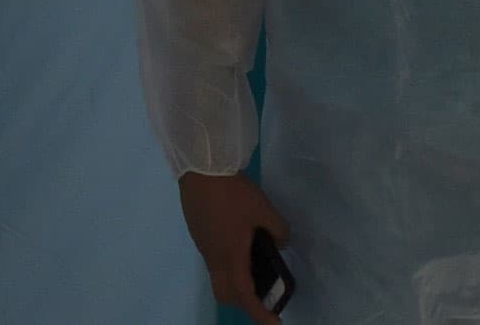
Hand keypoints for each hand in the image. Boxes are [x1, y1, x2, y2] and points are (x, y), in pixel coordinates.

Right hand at [178, 172, 291, 323]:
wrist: (202, 170)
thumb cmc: (234, 194)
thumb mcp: (265, 210)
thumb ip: (279, 231)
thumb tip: (280, 242)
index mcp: (231, 258)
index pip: (245, 296)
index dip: (260, 314)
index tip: (274, 323)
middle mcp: (215, 259)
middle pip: (226, 294)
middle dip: (245, 302)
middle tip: (264, 294)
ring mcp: (204, 247)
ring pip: (218, 278)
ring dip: (236, 282)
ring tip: (255, 268)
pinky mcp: (199, 235)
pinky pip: (214, 262)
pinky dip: (229, 265)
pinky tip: (241, 243)